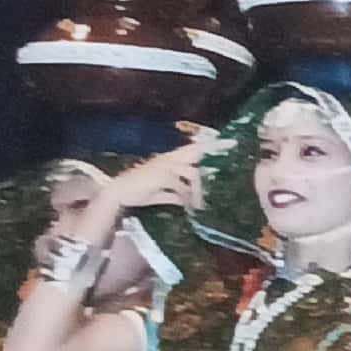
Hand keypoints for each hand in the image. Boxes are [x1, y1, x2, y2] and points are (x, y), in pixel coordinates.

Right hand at [104, 136, 219, 214]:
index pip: (192, 149)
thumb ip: (174, 195)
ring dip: (198, 191)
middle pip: (196, 151)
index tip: (229, 143)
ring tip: (199, 205)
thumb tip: (186, 202)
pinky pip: (182, 185)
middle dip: (215, 148)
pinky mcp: (163, 176)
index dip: (210, 146)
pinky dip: (186, 197)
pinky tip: (188, 207)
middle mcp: (168, 159)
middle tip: (232, 145)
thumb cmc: (138, 194)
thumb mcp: (160, 194)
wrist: (118, 194)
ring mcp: (166, 166)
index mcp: (168, 160)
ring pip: (193, 173)